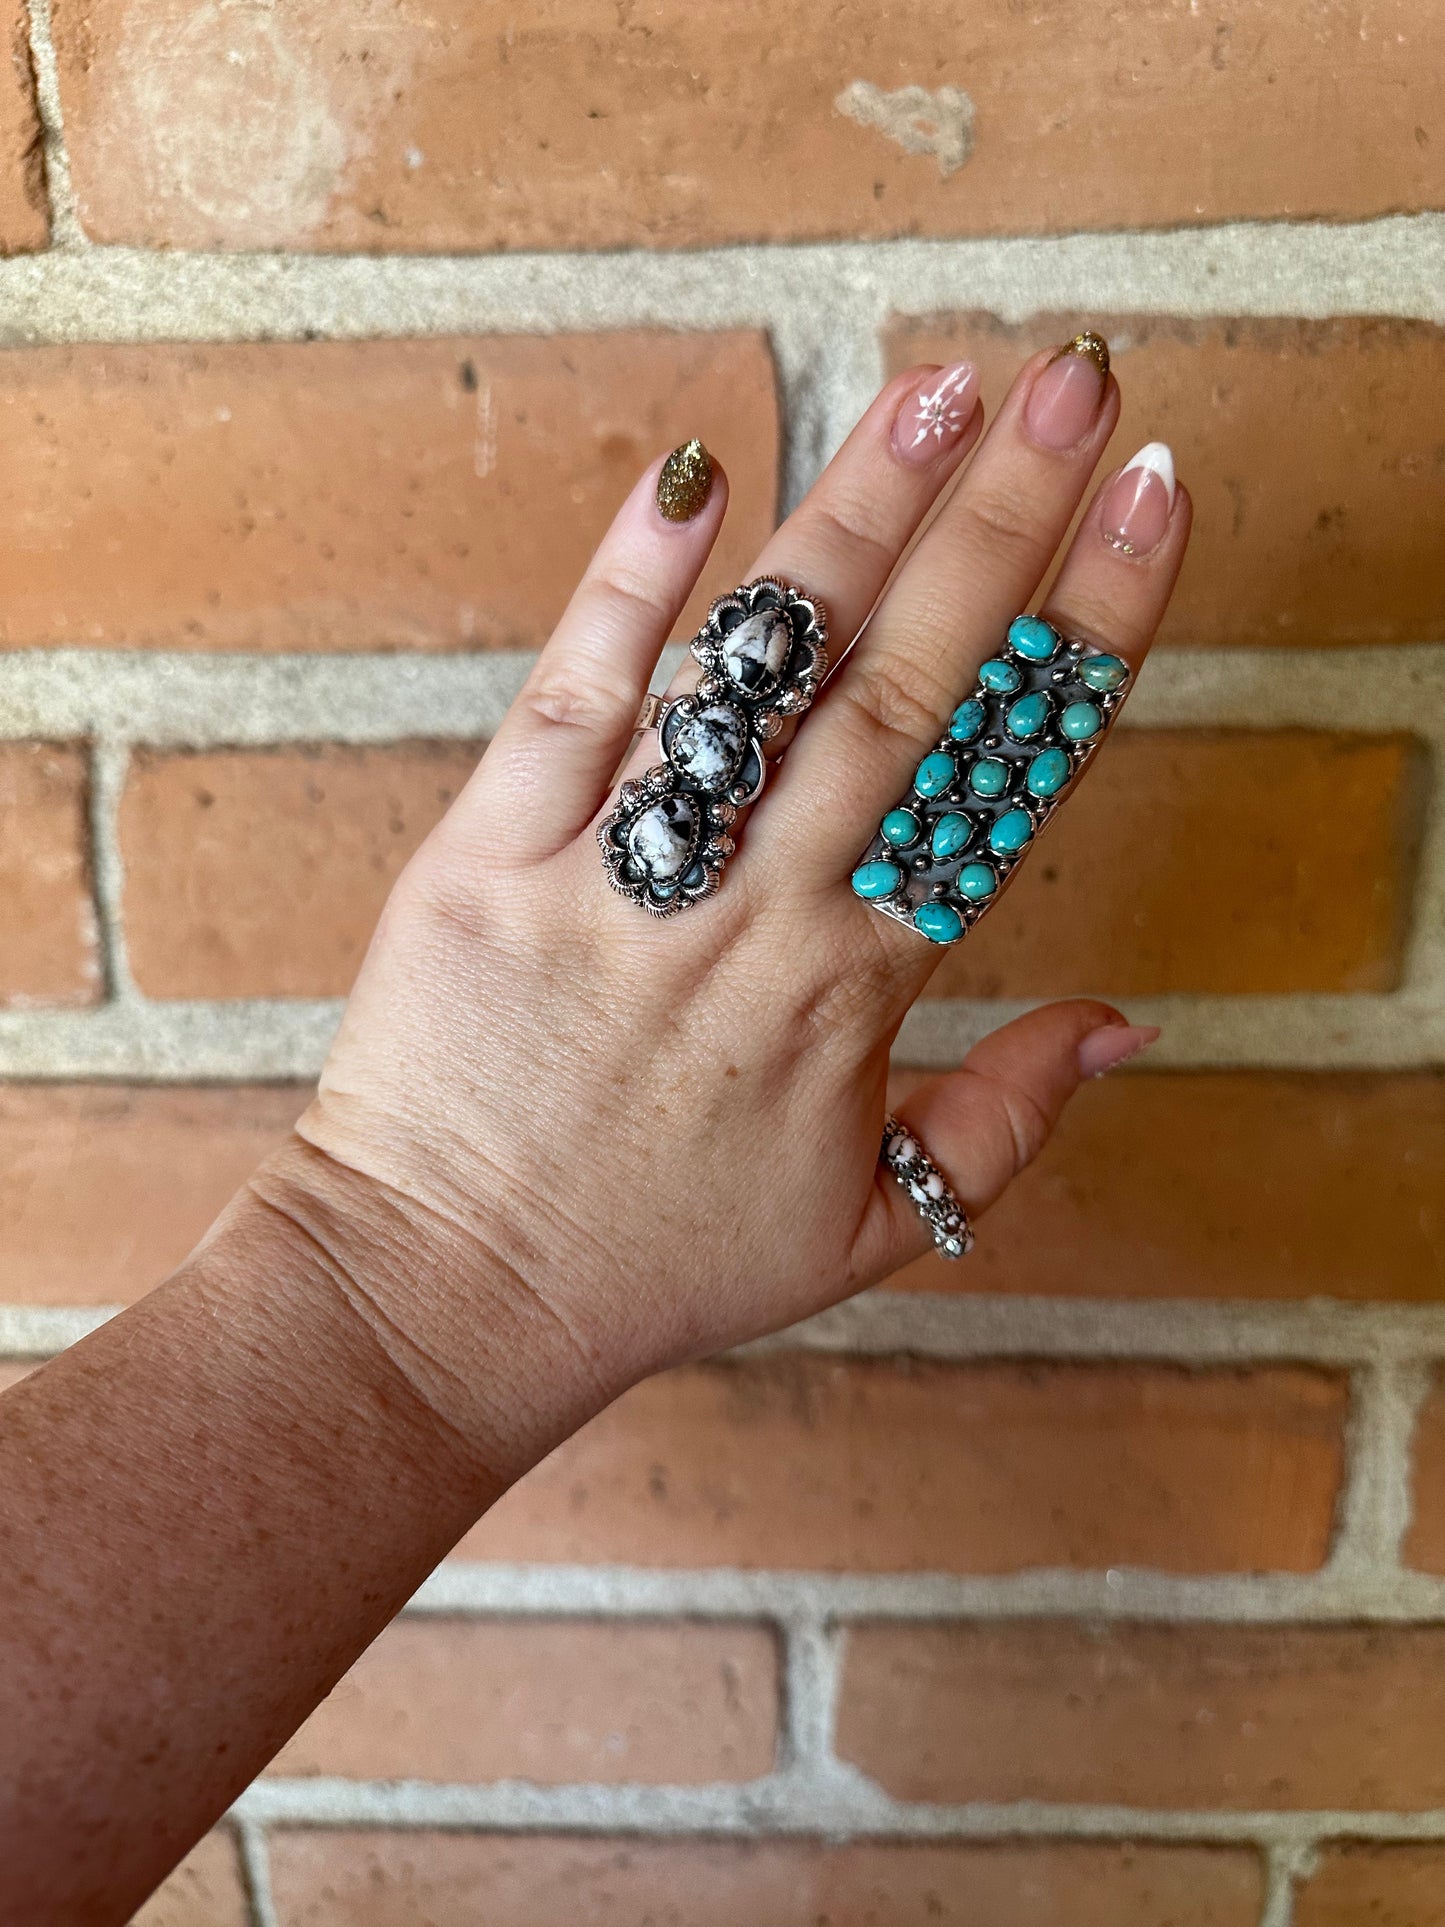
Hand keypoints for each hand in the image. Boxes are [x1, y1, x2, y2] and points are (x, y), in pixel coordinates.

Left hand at [269, 339, 1190, 1476]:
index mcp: (858, 986)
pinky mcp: (487, 855)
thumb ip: (1009, 1121)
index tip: (1153, 507)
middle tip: (1079, 384)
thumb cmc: (653, 1264)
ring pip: (758, 674)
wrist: (442, 1295)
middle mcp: (756, 911)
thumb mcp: (866, 1230)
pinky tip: (694, 476)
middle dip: (1007, 520)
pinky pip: (570, 703)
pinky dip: (627, 587)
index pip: (1006, 775)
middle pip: (909, 687)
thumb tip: (1124, 1022)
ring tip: (938, 388)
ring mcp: (620, 875)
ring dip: (854, 521)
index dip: (1094, 629)